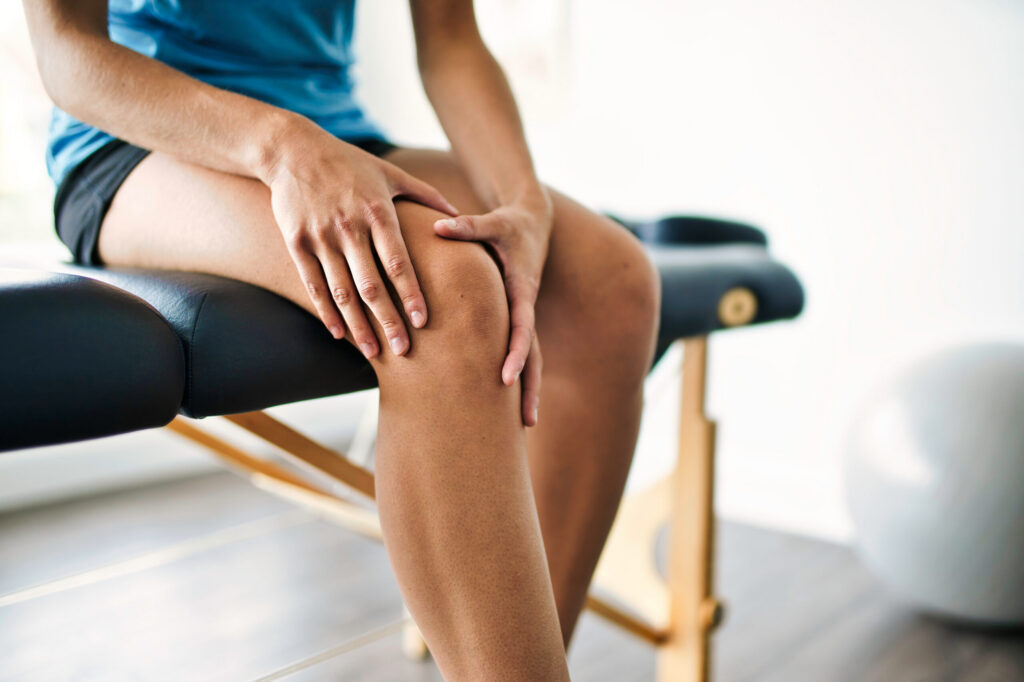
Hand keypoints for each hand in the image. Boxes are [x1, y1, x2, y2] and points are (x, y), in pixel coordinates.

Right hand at [262, 118, 457, 357]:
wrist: (292, 150)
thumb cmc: (348, 162)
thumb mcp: (389, 173)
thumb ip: (426, 194)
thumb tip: (458, 216)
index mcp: (377, 212)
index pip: (399, 262)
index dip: (411, 294)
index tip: (423, 321)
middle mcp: (349, 228)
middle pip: (372, 285)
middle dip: (388, 320)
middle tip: (403, 350)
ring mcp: (321, 237)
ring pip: (342, 291)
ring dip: (358, 325)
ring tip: (373, 352)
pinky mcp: (297, 242)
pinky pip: (313, 284)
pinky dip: (326, 311)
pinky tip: (339, 333)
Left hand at [433, 190, 553, 425]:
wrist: (535, 221)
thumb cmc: (512, 224)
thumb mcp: (493, 222)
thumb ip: (467, 227)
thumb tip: (439, 226)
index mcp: (523, 289)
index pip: (521, 327)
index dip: (515, 353)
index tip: (506, 378)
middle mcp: (526, 307)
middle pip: (533, 354)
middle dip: (530, 387)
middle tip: (526, 421)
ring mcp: (523, 315)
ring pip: (529, 358)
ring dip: (528, 391)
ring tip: (525, 426)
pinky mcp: (516, 318)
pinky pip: (516, 351)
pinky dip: (515, 375)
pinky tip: (506, 404)